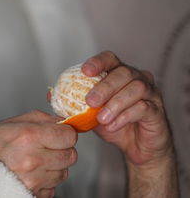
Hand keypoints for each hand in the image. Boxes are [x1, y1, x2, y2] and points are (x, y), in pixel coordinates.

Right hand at [0, 110, 77, 197]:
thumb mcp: (12, 122)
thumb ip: (41, 119)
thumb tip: (62, 121)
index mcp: (29, 136)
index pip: (69, 135)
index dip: (66, 133)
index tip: (60, 133)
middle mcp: (33, 160)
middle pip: (71, 155)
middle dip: (62, 149)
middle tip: (47, 147)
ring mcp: (33, 180)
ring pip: (63, 173)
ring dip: (54, 166)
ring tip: (35, 161)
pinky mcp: (32, 194)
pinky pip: (53, 188)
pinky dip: (46, 181)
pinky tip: (31, 173)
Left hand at [82, 51, 177, 196]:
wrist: (136, 148)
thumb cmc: (114, 124)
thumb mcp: (89, 113)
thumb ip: (73, 102)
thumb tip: (51, 94)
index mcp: (118, 74)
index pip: (109, 59)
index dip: (97, 62)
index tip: (84, 71)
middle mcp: (137, 78)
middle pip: (123, 72)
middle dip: (104, 86)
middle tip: (90, 101)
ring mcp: (150, 93)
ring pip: (136, 88)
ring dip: (115, 103)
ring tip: (102, 118)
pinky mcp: (157, 110)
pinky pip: (143, 107)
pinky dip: (125, 116)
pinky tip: (113, 125)